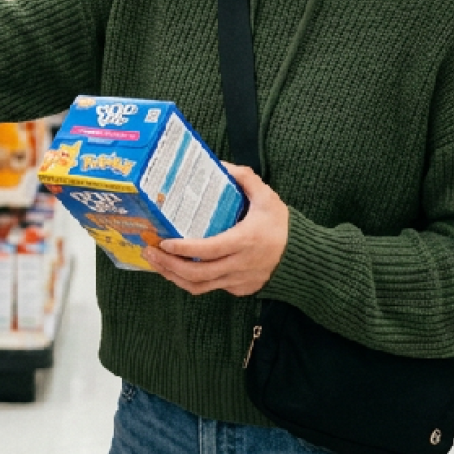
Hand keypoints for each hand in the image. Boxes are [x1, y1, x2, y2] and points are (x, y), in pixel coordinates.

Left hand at [144, 163, 288, 297]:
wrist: (303, 258)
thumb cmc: (282, 226)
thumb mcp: (267, 198)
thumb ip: (245, 179)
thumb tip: (221, 164)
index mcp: (245, 241)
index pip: (209, 249)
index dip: (184, 249)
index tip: (164, 242)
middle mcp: (240, 265)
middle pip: (199, 273)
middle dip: (169, 265)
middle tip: (150, 251)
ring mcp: (239, 280)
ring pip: (200, 286)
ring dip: (174, 277)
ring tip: (156, 263)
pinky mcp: (240, 289)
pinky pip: (211, 289)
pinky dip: (191, 281)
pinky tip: (177, 269)